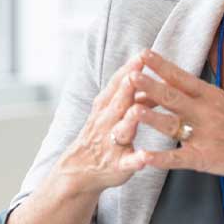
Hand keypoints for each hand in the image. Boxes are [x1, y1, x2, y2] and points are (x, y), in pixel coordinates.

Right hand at [51, 54, 149, 196]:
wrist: (78, 170)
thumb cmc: (100, 135)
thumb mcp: (107, 110)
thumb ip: (125, 93)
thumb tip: (146, 70)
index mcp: (106, 108)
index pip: (117, 85)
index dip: (129, 70)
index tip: (142, 53)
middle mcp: (107, 123)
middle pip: (118, 102)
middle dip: (128, 87)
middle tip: (137, 71)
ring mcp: (111, 144)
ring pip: (121, 130)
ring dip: (129, 120)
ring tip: (136, 111)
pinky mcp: (118, 166)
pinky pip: (127, 163)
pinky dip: (135, 161)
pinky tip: (144, 159)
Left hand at [129, 49, 223, 178]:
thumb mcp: (222, 100)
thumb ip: (196, 93)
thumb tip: (170, 81)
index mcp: (209, 96)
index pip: (181, 78)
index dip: (162, 66)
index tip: (143, 54)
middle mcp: (204, 112)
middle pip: (173, 97)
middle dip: (150, 86)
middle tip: (130, 75)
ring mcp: (203, 135)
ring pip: (172, 125)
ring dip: (151, 117)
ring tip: (131, 110)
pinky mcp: (202, 158)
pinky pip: (177, 158)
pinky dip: (159, 158)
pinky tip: (142, 157)